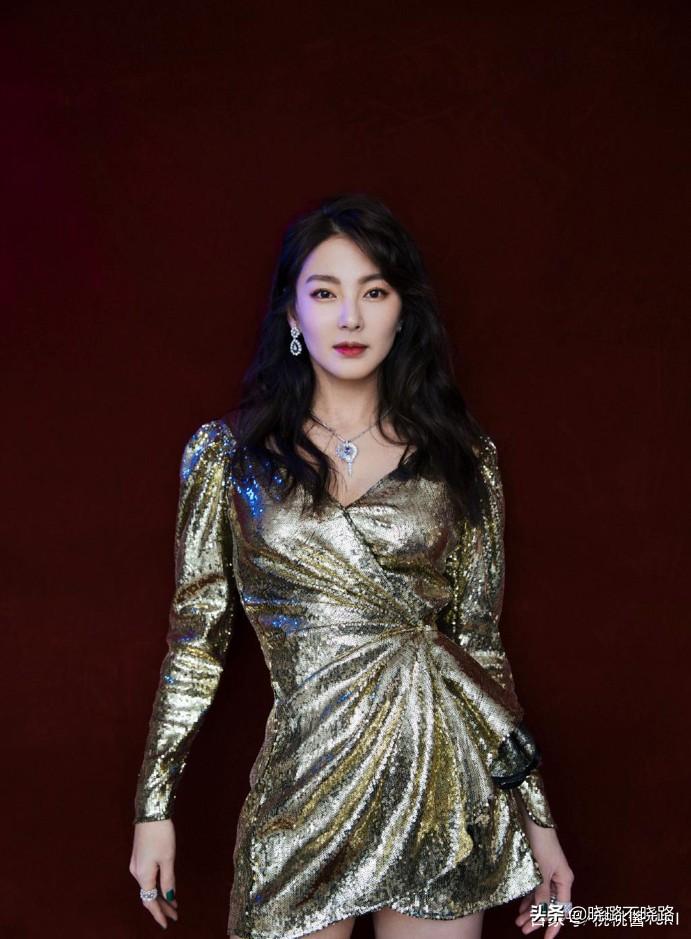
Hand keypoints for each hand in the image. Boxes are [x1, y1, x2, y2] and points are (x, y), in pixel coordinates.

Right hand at [129, 819, 179, 929]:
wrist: (150, 812)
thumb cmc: (160, 835)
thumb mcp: (168, 859)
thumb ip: (168, 880)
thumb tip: (170, 897)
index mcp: (143, 875)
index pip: (150, 901)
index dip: (159, 913)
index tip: (168, 923)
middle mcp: (136, 872)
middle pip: (148, 895)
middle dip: (161, 906)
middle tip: (175, 914)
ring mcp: (136, 864)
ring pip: (148, 886)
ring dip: (159, 895)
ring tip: (173, 903)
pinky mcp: (139, 856)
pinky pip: (147, 877)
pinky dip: (156, 885)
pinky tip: (164, 886)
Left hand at [515, 817, 574, 937]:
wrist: (533, 820)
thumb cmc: (541, 844)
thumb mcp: (541, 871)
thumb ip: (541, 893)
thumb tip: (540, 912)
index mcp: (565, 881)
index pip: (561, 909)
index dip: (554, 924)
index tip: (546, 938)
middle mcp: (559, 879)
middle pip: (550, 905)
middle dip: (537, 918)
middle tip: (524, 930)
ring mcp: (549, 874)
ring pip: (541, 898)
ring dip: (531, 910)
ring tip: (518, 921)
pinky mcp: (539, 868)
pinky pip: (536, 889)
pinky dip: (529, 898)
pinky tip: (521, 907)